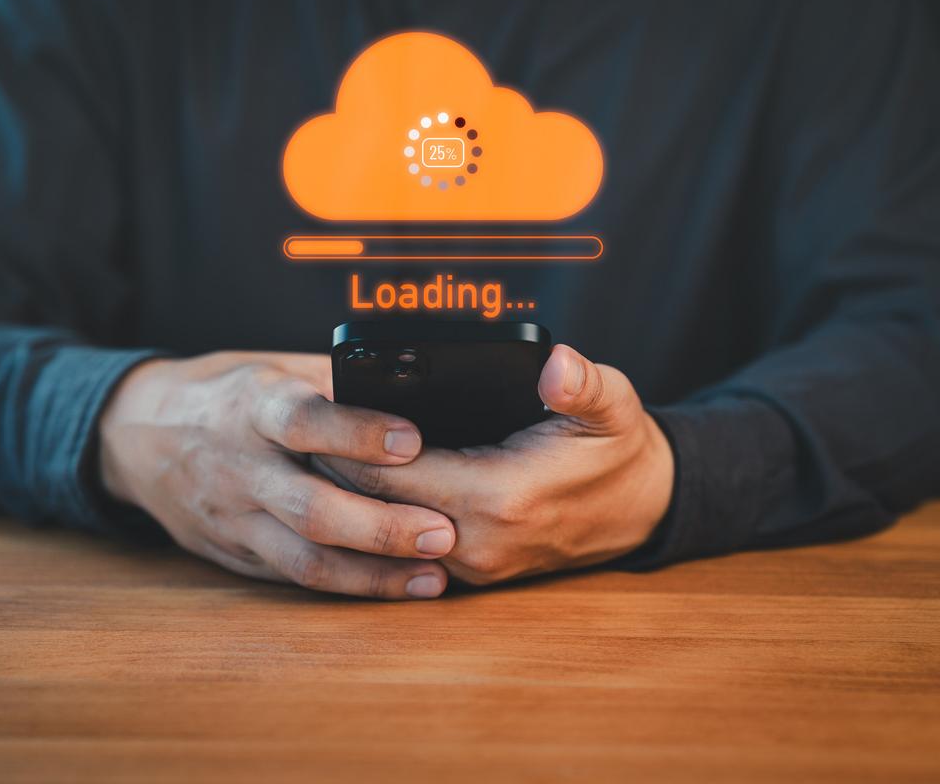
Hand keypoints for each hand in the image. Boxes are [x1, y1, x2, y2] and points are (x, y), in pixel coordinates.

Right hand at [98, 352, 455, 598]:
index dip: (358, 433)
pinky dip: (349, 586)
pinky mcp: (234, 553)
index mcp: (250, 406)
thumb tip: (416, 394)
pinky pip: (295, 578)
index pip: (303, 422)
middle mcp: (239, 466)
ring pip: (304, 559)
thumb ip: (333, 384)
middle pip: (311, 508)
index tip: (413, 441)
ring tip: (435, 576)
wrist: (135, 434)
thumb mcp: (271, 369)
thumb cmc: (225, 394)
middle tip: (443, 533)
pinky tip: (397, 586)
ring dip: (374, 574)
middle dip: (381, 528)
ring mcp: (233, 518)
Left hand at [317, 345, 673, 585]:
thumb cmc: (617, 451)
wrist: (641, 508)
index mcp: (500, 499)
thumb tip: (556, 366)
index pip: (391, 475)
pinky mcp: (469, 573)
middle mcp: (476, 544)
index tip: (315, 412)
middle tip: (298, 429)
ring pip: (382, 534)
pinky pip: (403, 548)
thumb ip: (582, 384)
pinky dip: (377, 516)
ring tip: (315, 452)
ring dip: (349, 498)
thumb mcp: (613, 406)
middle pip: (372, 507)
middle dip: (333, 469)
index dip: (347, 444)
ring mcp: (471, 566)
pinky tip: (355, 484)